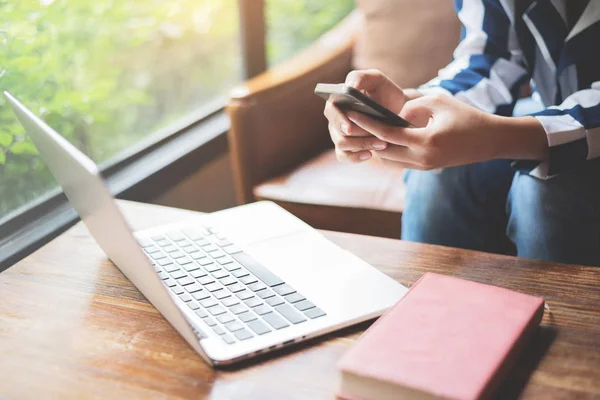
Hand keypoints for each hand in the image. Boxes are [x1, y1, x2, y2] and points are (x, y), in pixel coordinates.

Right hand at [323, 69, 416, 161]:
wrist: (398, 109)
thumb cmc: (384, 92)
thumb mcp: (377, 79)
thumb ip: (361, 77)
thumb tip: (348, 87)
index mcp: (337, 100)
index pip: (330, 111)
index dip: (338, 121)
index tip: (349, 128)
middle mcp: (335, 118)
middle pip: (337, 133)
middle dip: (357, 137)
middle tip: (378, 138)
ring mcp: (339, 134)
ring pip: (342, 146)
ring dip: (362, 145)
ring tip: (382, 144)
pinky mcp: (346, 147)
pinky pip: (344, 157)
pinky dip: (356, 157)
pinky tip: (370, 154)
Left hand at [346, 94, 548, 168]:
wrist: (489, 140)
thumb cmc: (466, 116)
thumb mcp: (439, 102)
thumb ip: (412, 105)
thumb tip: (392, 114)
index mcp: (426, 141)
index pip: (387, 134)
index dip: (367, 123)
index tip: (352, 113)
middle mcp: (422, 158)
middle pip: (383, 151)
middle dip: (367, 137)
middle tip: (353, 121)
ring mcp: (423, 166)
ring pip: (389, 160)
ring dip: (377, 146)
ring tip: (365, 130)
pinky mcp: (425, 168)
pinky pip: (398, 162)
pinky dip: (388, 150)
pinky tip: (382, 138)